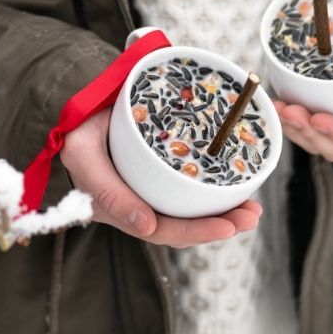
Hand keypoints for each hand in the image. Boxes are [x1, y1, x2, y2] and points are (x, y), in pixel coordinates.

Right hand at [60, 109, 261, 247]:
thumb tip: (147, 227)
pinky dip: (217, 189)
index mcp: (120, 209)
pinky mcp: (164, 169)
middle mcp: (139, 203)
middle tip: (252, 216)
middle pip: (185, 224)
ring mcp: (152, 187)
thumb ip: (107, 192)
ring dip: (225, 211)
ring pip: (192, 208)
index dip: (197, 232)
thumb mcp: (83, 155)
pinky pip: (193, 185)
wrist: (81, 101)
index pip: (163, 231)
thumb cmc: (78, 128)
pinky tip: (239, 187)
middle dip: (221, 224)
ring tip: (254, 209)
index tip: (228, 227)